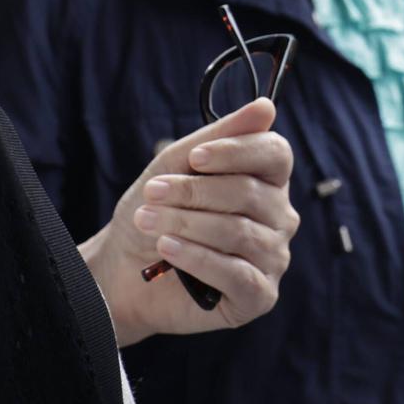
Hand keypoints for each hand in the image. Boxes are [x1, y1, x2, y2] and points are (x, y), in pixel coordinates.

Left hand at [79, 97, 297, 345]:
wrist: (124, 268)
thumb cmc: (157, 210)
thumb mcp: (178, 166)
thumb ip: (219, 136)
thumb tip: (266, 107)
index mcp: (267, 180)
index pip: (276, 153)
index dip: (237, 152)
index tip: (195, 159)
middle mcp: (279, 217)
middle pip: (250, 193)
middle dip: (194, 191)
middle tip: (152, 193)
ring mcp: (273, 257)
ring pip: (239, 232)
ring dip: (186, 223)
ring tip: (147, 221)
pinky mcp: (259, 296)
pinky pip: (236, 272)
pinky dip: (195, 257)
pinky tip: (166, 250)